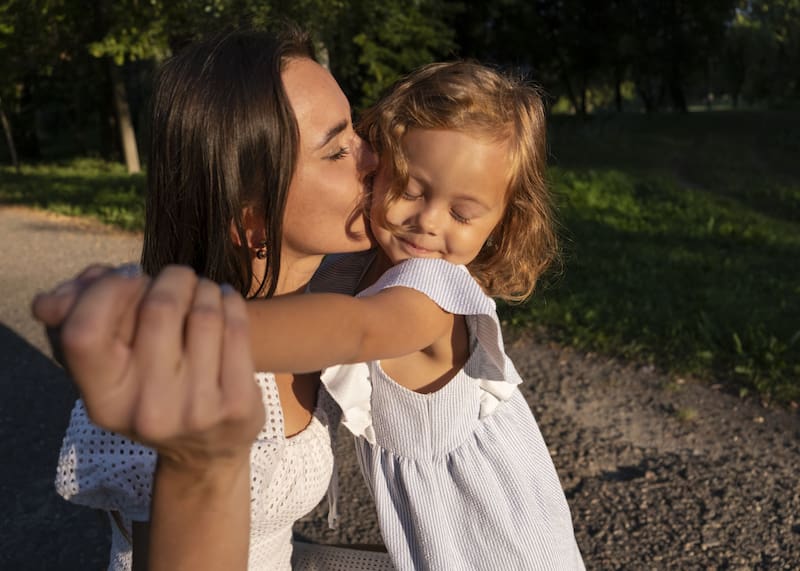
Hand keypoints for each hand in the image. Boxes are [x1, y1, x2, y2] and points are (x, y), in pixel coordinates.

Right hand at [33, 265, 263, 463]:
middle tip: (178, 279)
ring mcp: (196, 410)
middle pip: (159, 307)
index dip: (107, 290)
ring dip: (204, 288)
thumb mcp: (111, 367)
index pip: (85, 333)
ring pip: (204, 312)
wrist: (205, 452)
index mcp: (103, 400)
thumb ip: (78, 320)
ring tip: (203, 291)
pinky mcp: (236, 404)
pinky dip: (230, 302)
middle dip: (172, 278)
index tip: (130, 276)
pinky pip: (236, 327)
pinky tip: (224, 302)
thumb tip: (47, 301)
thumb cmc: (151, 389)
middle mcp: (147, 410)